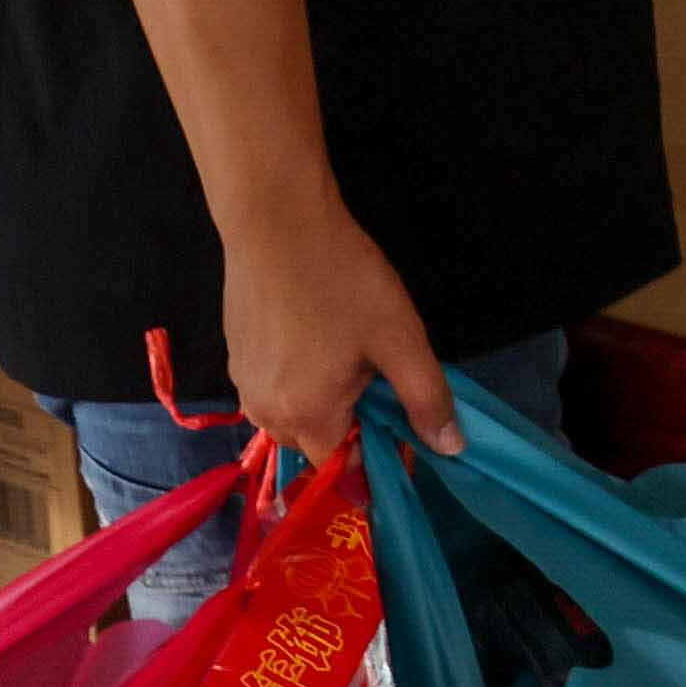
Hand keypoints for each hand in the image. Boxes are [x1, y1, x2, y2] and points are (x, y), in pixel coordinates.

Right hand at [222, 198, 456, 462]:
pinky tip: (315, 334)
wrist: (276, 220)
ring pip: (292, 414)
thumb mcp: (400, 339)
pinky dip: (298, 377)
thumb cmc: (343, 280)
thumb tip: (450, 448)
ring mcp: (242, 382)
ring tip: (345, 349)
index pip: (341, 466)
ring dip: (322, 399)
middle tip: (373, 372)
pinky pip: (273, 386)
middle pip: (315, 443)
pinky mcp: (235, 354)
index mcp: (305, 416)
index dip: (375, 450)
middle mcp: (264, 411)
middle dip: (349, 422)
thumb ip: (426, 398)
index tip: (397, 416)